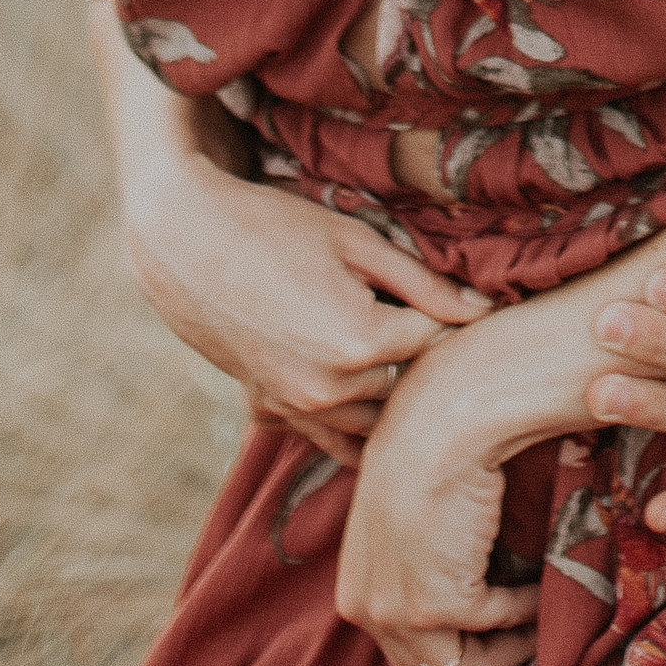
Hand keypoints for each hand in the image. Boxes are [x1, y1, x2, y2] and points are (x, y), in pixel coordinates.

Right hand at [124, 154, 486, 468]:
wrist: (182, 242)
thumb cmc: (272, 227)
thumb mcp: (356, 241)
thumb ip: (423, 283)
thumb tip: (482, 311)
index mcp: (362, 343)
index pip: (439, 342)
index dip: (451, 315)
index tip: (459, 296)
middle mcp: (331, 390)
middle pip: (411, 388)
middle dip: (422, 357)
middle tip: (421, 316)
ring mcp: (298, 409)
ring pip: (376, 422)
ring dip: (390, 392)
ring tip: (388, 344)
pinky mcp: (271, 411)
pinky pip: (331, 439)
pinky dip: (351, 419)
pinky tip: (353, 378)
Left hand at [335, 331, 542, 665]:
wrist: (444, 414)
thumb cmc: (431, 448)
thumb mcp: (407, 515)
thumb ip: (420, 562)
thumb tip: (465, 596)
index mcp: (354, 587)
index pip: (406, 653)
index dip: (458, 655)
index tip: (502, 647)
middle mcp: (365, 607)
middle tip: (533, 649)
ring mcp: (396, 611)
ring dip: (512, 646)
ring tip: (544, 618)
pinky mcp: (436, 605)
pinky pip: (495, 626)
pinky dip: (527, 611)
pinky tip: (545, 585)